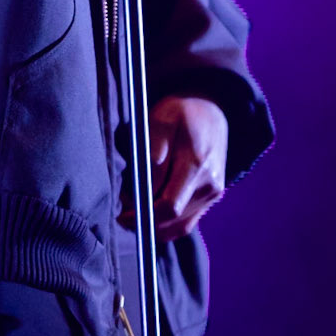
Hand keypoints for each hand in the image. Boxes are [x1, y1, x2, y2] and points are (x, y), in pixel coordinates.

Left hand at [121, 96, 227, 242]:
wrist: (210, 110)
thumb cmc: (180, 113)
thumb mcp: (160, 122)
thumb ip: (152, 154)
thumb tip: (142, 187)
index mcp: (196, 165)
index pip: (169, 205)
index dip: (143, 213)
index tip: (122, 210)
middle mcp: (209, 185)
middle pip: (172, 219)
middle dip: (145, 219)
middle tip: (123, 208)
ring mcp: (212, 194)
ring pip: (177, 225)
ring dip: (153, 223)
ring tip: (134, 208)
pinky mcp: (210, 198)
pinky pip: (185, 224)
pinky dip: (165, 225)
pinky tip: (149, 215)